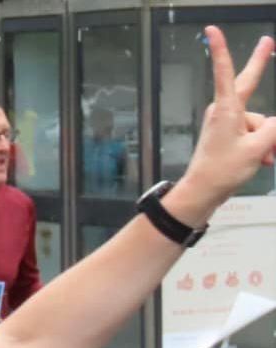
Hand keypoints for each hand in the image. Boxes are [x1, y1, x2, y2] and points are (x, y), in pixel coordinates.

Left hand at [175, 28, 275, 213]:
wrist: (203, 193)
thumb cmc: (221, 171)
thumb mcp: (257, 149)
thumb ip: (275, 130)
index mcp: (226, 109)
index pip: (226, 72)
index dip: (220, 50)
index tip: (211, 30)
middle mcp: (225, 111)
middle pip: (249, 86)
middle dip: (260, 64)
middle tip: (268, 40)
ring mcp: (227, 123)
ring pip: (261, 123)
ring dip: (267, 141)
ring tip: (262, 159)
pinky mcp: (230, 135)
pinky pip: (255, 134)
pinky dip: (262, 148)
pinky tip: (262, 162)